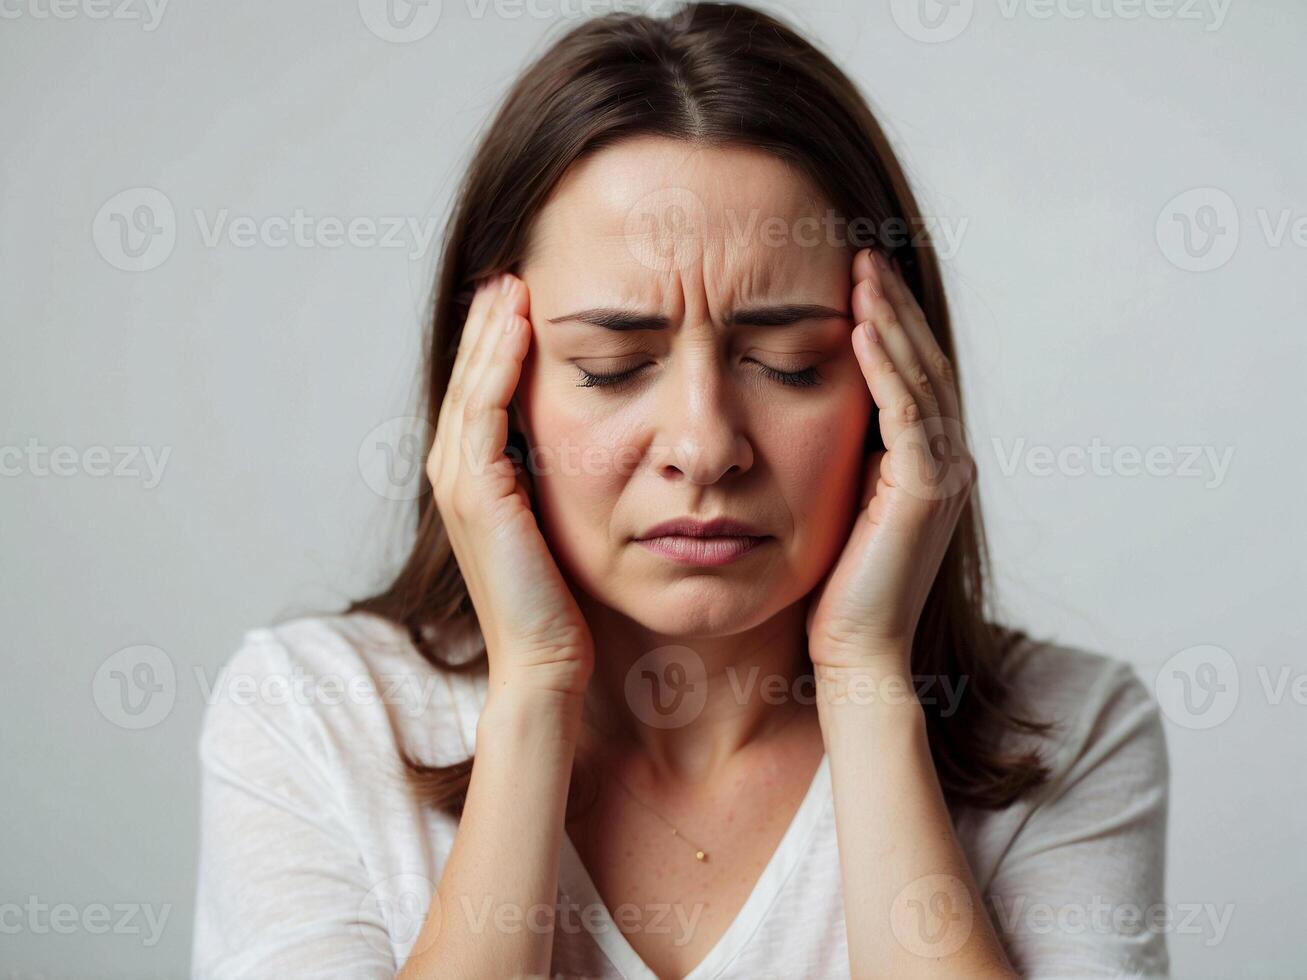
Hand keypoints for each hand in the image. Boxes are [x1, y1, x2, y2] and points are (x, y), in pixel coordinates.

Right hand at [428, 271, 593, 696]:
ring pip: (472, 384)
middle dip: (490, 321)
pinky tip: (521, 324)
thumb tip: (602, 437)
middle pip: (470, 376)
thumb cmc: (564, 602)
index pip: (483, 389)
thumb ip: (559, 478)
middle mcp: (457, 473)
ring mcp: (461, 482)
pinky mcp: (477, 494)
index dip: (499, 339)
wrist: (548, 662)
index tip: (528, 291)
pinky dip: (498, 363)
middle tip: (514, 265)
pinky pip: (484, 411)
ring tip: (514, 278)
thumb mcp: (563, 522)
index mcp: (476, 477)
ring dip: (491, 328)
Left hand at [805, 249, 975, 674]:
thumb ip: (847, 457)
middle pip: (924, 364)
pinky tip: (860, 329)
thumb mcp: (840, 504)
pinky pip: (906, 415)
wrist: (855, 651)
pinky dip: (886, 369)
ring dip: (889, 322)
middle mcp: (947, 462)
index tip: (857, 277)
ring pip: (919, 379)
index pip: (913, 375)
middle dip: (893, 306)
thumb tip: (816, 409)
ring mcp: (942, 476)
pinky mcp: (925, 492)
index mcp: (928, 463)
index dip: (889, 324)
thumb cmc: (836, 587)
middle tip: (863, 253)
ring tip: (861, 273)